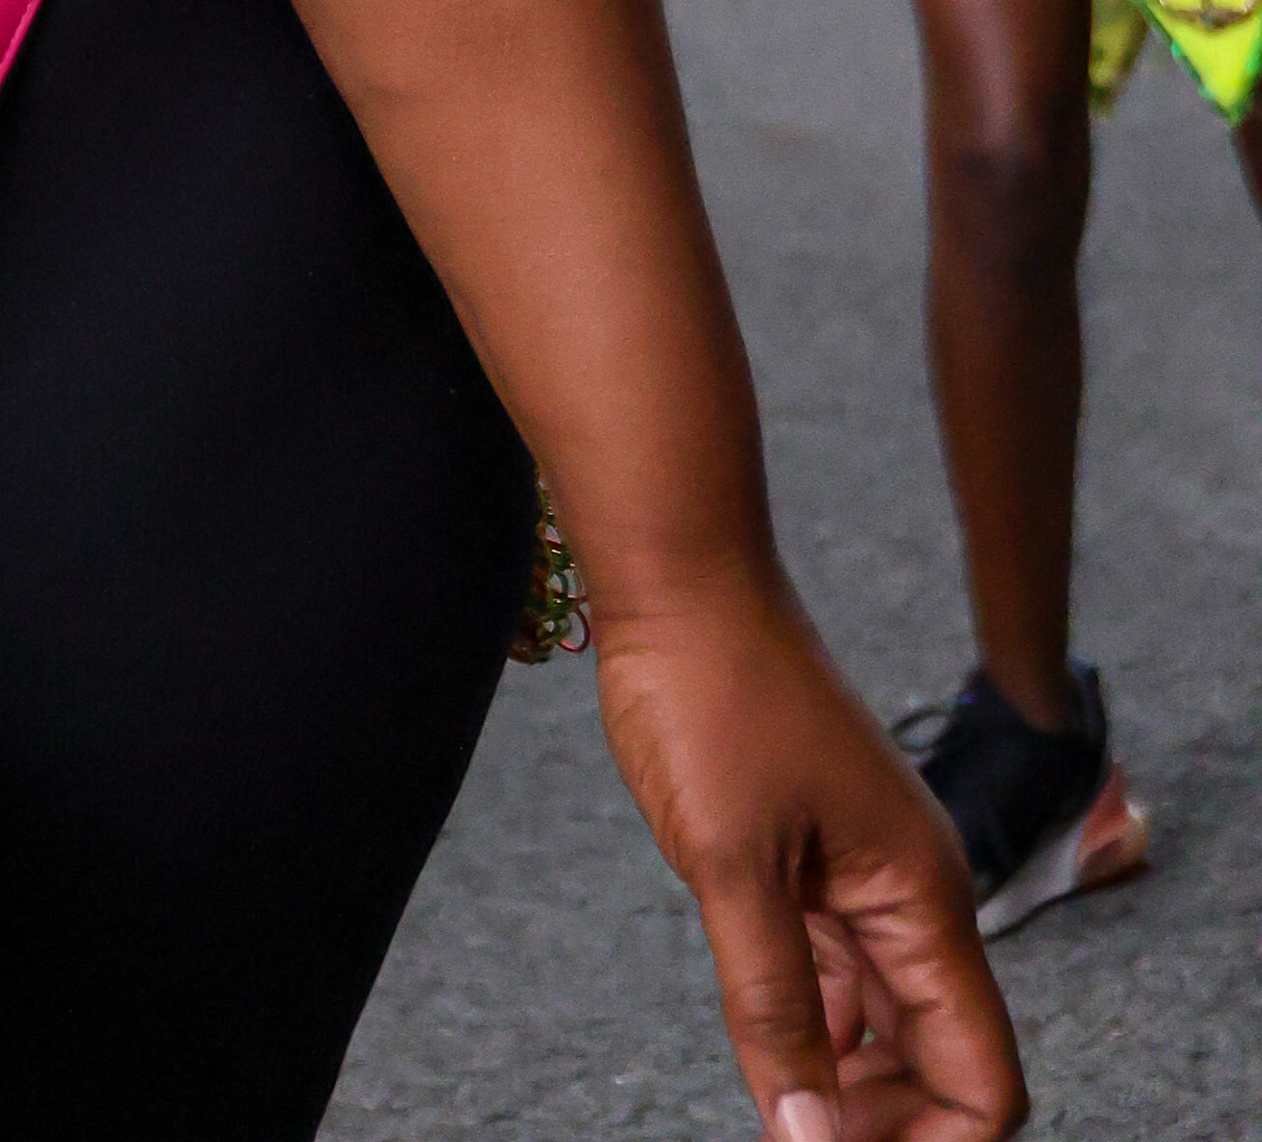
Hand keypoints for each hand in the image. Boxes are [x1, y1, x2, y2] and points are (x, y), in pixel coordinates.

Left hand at [595, 573, 1020, 1137]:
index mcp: (924, 902)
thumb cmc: (712, 694)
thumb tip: (806, 1139)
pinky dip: (807, 1022)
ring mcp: (859, 877)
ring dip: (842, 1082)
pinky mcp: (806, 857)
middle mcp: (909, 897)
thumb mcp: (731, 865)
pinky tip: (762, 1045)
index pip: (985, 1077)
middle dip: (883, 1123)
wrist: (677, 576)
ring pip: (879, 1024)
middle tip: (796, 1139)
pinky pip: (830, 971)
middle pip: (937, 1063)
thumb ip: (774, 1007)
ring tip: (777, 1111)